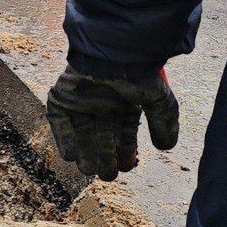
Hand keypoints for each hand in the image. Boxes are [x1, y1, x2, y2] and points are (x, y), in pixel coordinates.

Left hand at [46, 65, 178, 181]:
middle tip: (107, 173)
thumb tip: (166, 148)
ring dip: (85, 155)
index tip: (127, 166)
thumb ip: (164, 122)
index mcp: (123, 112)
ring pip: (81, 138)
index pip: (123, 141)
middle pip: (101, 144)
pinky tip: (71, 156)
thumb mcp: (159, 100)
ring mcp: (80, 107)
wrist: (113, 53)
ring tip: (90, 169)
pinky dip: (65, 140)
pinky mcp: (61, 101)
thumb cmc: (138, 75)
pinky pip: (60, 125)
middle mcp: (101, 112)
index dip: (125, 156)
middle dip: (105, 160)